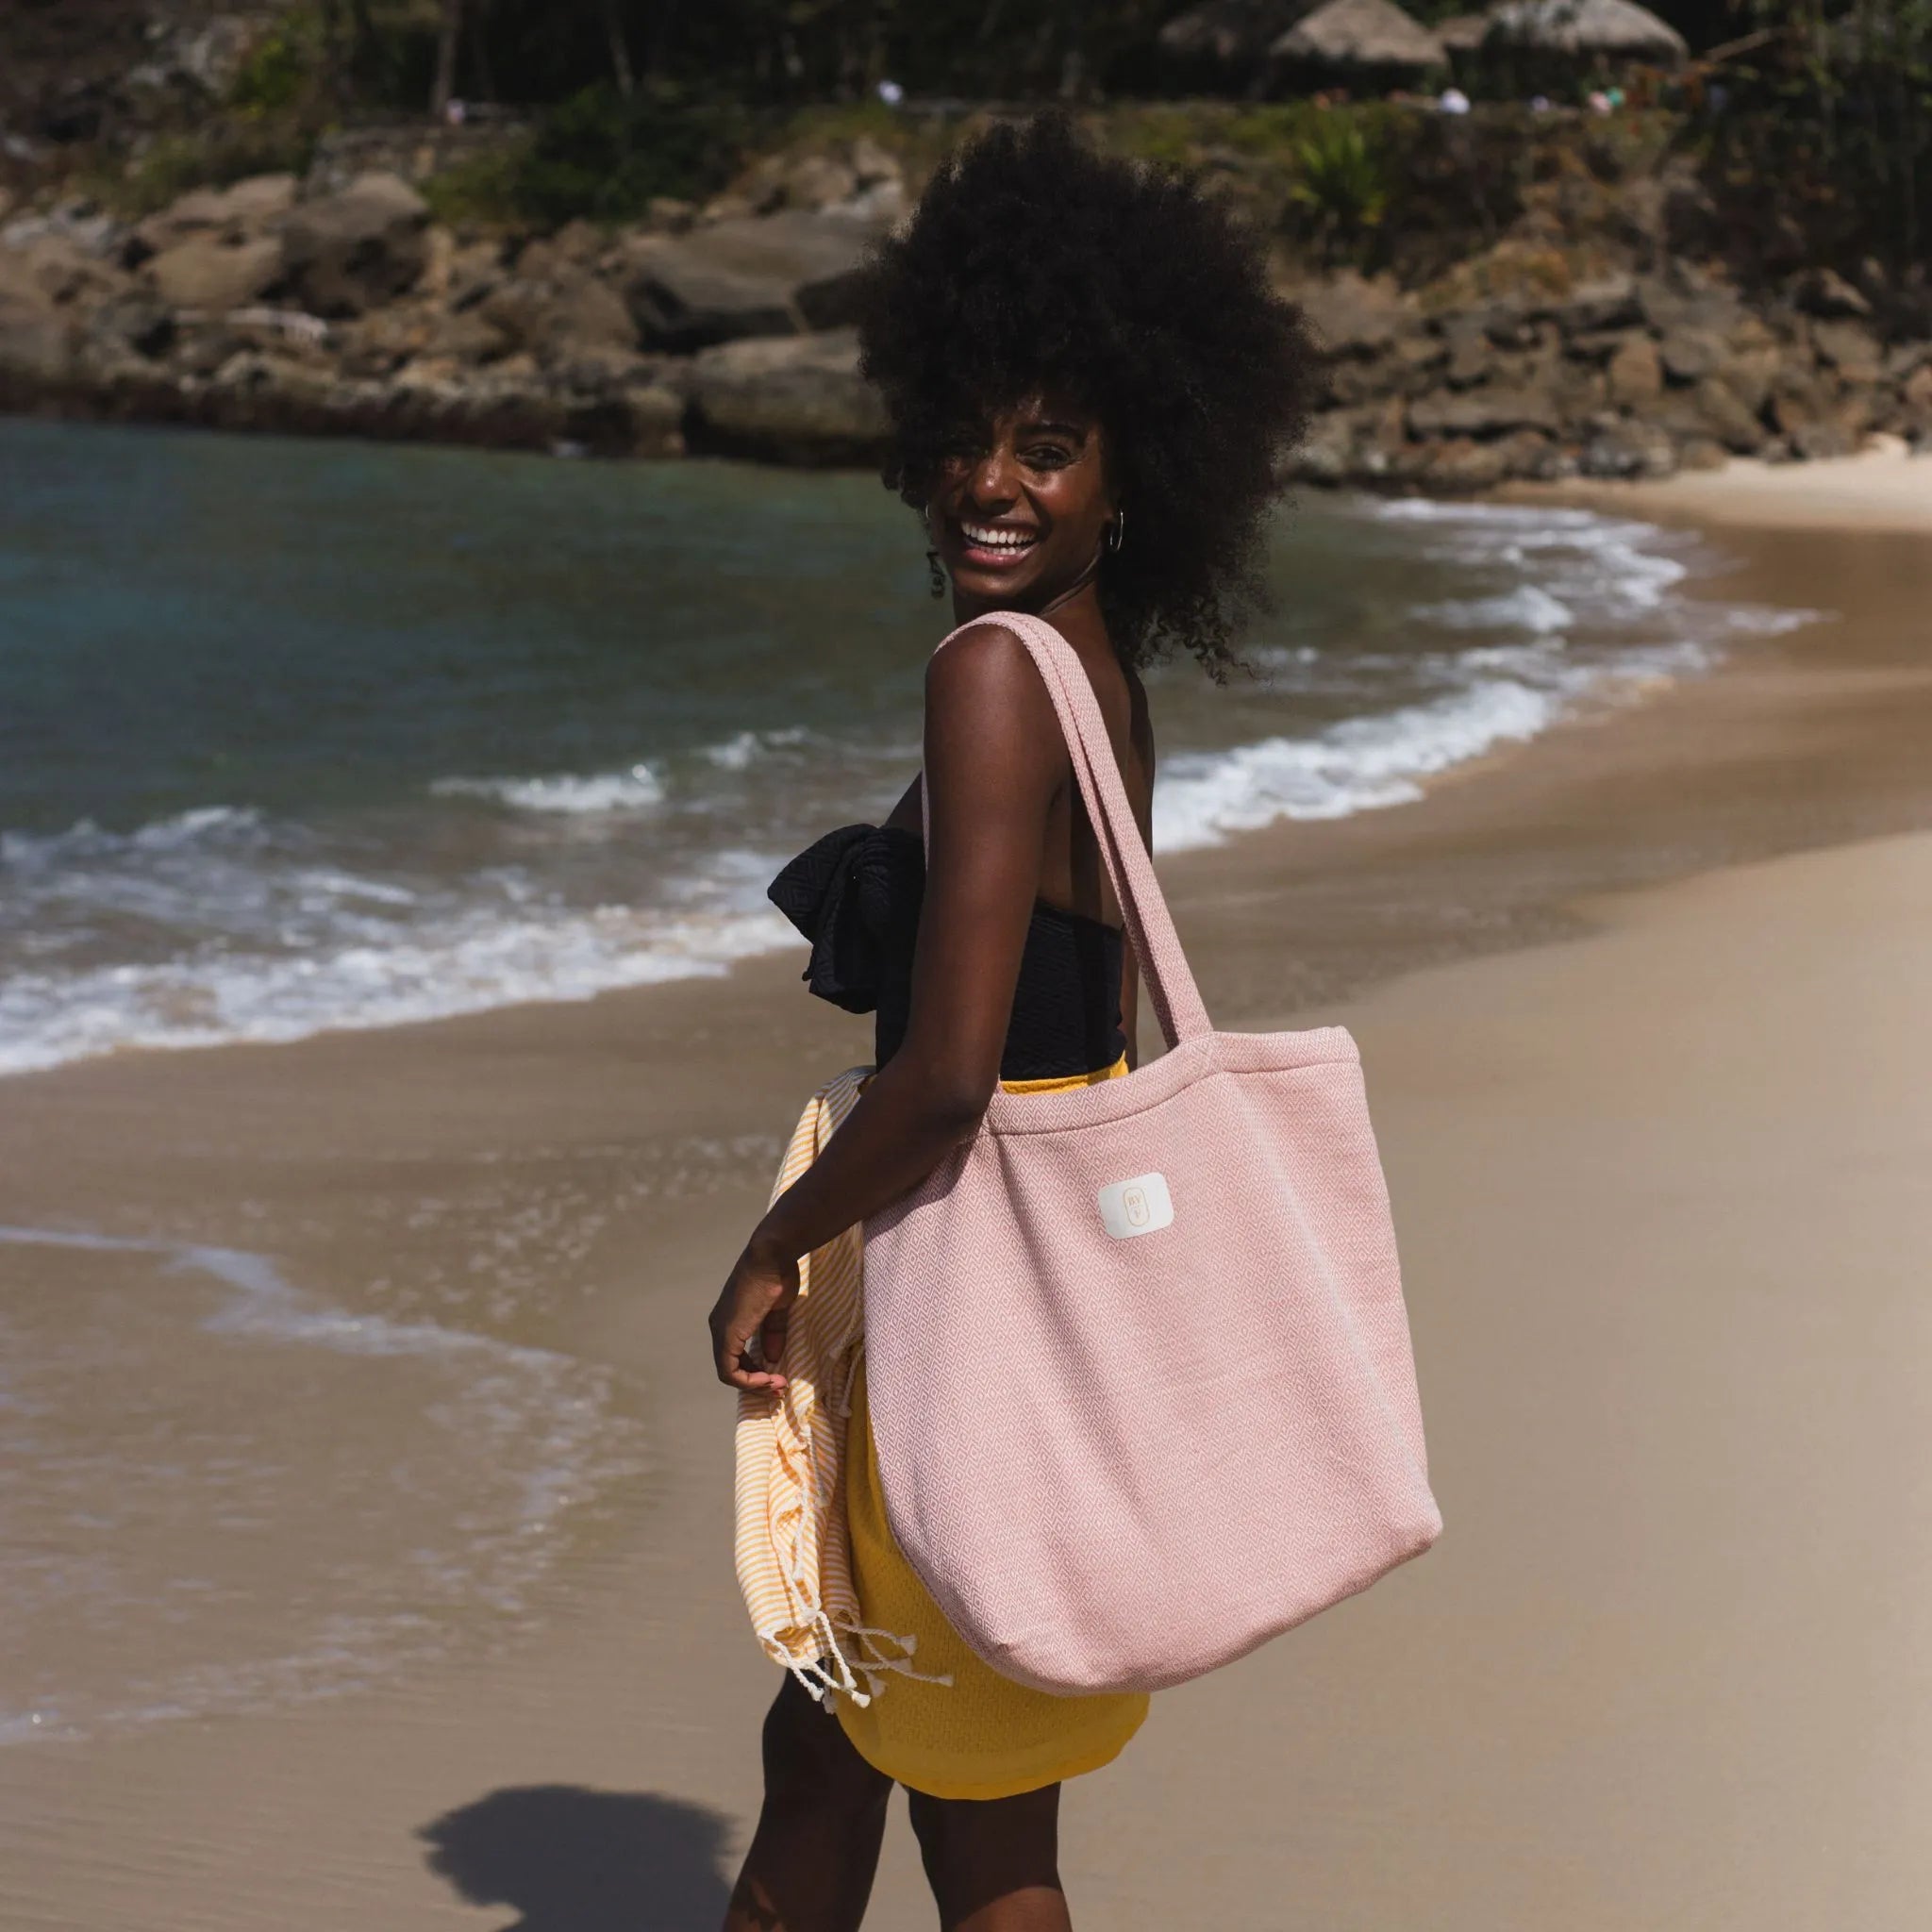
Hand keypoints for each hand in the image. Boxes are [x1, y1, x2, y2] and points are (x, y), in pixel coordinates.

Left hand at [709, 1233, 800, 1392]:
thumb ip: (772, 1333)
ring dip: (754, 1384)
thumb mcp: (777, 1309)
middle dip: (757, 1382)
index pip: (736, 1356)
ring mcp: (720, 1330)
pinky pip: (729, 1370)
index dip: (756, 1371)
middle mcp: (719, 1326)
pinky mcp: (726, 1334)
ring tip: (777, 1386)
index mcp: (730, 1319)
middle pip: (731, 1367)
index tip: (779, 1376)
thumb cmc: (778, 1274)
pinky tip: (768, 1379)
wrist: (772, 1256)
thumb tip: (771, 1357)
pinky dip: (748, 1380)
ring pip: (728, 1372)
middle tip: (780, 1388)